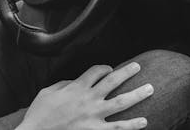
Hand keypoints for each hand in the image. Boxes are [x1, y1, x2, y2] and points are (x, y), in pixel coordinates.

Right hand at [16, 62, 153, 129]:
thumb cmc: (39, 115)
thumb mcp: (48, 92)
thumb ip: (64, 84)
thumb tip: (75, 81)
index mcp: (76, 87)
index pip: (96, 71)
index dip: (104, 67)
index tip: (108, 69)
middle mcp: (88, 99)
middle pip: (112, 81)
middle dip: (127, 72)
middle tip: (138, 67)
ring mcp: (93, 116)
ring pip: (121, 102)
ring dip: (137, 95)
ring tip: (150, 89)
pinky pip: (117, 128)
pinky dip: (132, 125)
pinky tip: (144, 122)